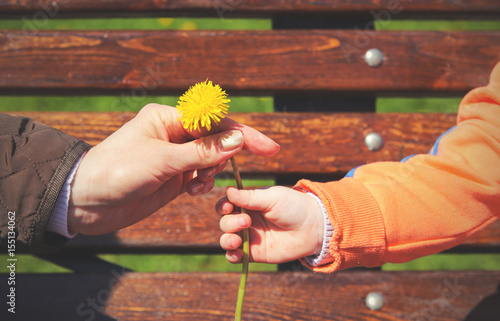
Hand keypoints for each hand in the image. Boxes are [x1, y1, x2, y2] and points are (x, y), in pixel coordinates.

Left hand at [68, 104, 279, 234]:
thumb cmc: (118, 171)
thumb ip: (202, 152)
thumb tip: (238, 140)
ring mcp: (174, 156)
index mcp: (168, 119)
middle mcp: (173, 134)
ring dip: (212, 172)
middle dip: (223, 157)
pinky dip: (204, 183)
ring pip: (210, 160)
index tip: (269, 148)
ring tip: (196, 185)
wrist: (87, 202)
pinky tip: (194, 190)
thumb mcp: (162, 161)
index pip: (215, 122)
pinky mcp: (173, 177)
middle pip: (216, 140)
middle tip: (210, 174)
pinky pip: (200, 175)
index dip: (242, 134)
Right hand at [217, 186, 323, 263]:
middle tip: (247, 221)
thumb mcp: (272, 198)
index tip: (227, 207)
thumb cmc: (294, 206)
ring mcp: (250, 237)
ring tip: (237, 240)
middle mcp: (246, 220)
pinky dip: (231, 255)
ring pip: (227, 239)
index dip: (223, 207)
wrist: (313, 227)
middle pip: (225, 222)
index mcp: (249, 204)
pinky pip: (235, 257)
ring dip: (227, 239)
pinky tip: (236, 252)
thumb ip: (250, 197)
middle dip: (231, 222)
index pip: (226, 205)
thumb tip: (229, 190)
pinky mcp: (254, 254)